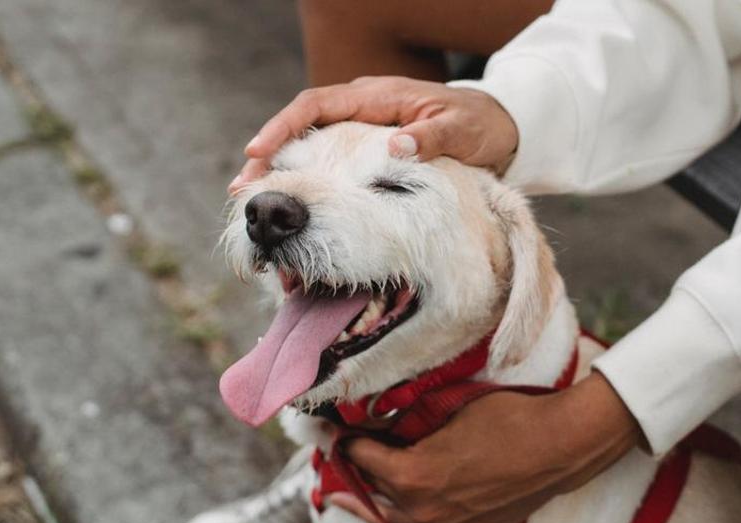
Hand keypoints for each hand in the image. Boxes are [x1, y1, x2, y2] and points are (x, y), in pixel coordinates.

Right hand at [232, 77, 518, 193]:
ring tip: (255, 200)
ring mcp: (361, 129)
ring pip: (311, 146)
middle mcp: (361, 108)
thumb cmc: (478, 126)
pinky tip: (294, 208)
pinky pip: (329, 163)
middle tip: (244, 187)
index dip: (284, 126)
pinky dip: (308, 182)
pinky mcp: (366, 150)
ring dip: (284, 171)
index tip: (259, 150)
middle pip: (302, 126)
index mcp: (376, 96)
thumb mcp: (460, 131)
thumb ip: (431, 138)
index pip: (317, 104)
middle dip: (270, 153)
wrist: (497, 128)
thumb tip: (396, 145)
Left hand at [332, 372, 642, 522]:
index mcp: (411, 474)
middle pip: (373, 494)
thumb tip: (389, 424)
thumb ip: (413, 426)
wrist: (558, 447)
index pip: (362, 458)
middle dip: (354, 475)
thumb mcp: (450, 412)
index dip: (349, 441)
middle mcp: (422, 509)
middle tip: (339, 461)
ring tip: (349, 501)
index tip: (341, 431)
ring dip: (372, 508)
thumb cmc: (508, 420)